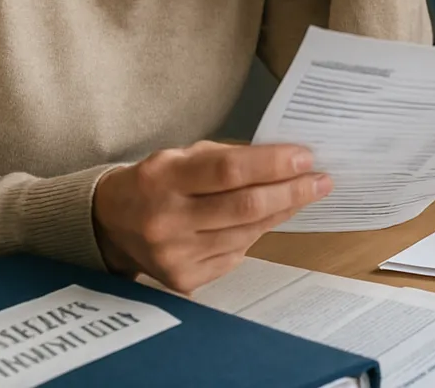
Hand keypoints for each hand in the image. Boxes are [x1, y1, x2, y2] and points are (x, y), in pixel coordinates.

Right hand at [92, 141, 331, 293]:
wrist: (113, 223)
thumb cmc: (159, 180)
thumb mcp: (184, 154)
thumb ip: (231, 157)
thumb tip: (287, 159)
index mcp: (165, 177)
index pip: (229, 170)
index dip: (273, 164)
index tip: (306, 157)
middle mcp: (167, 219)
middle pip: (245, 206)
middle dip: (292, 191)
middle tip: (322, 180)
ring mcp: (175, 255)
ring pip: (247, 232)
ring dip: (283, 211)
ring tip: (305, 194)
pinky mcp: (184, 280)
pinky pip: (237, 253)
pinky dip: (259, 232)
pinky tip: (271, 217)